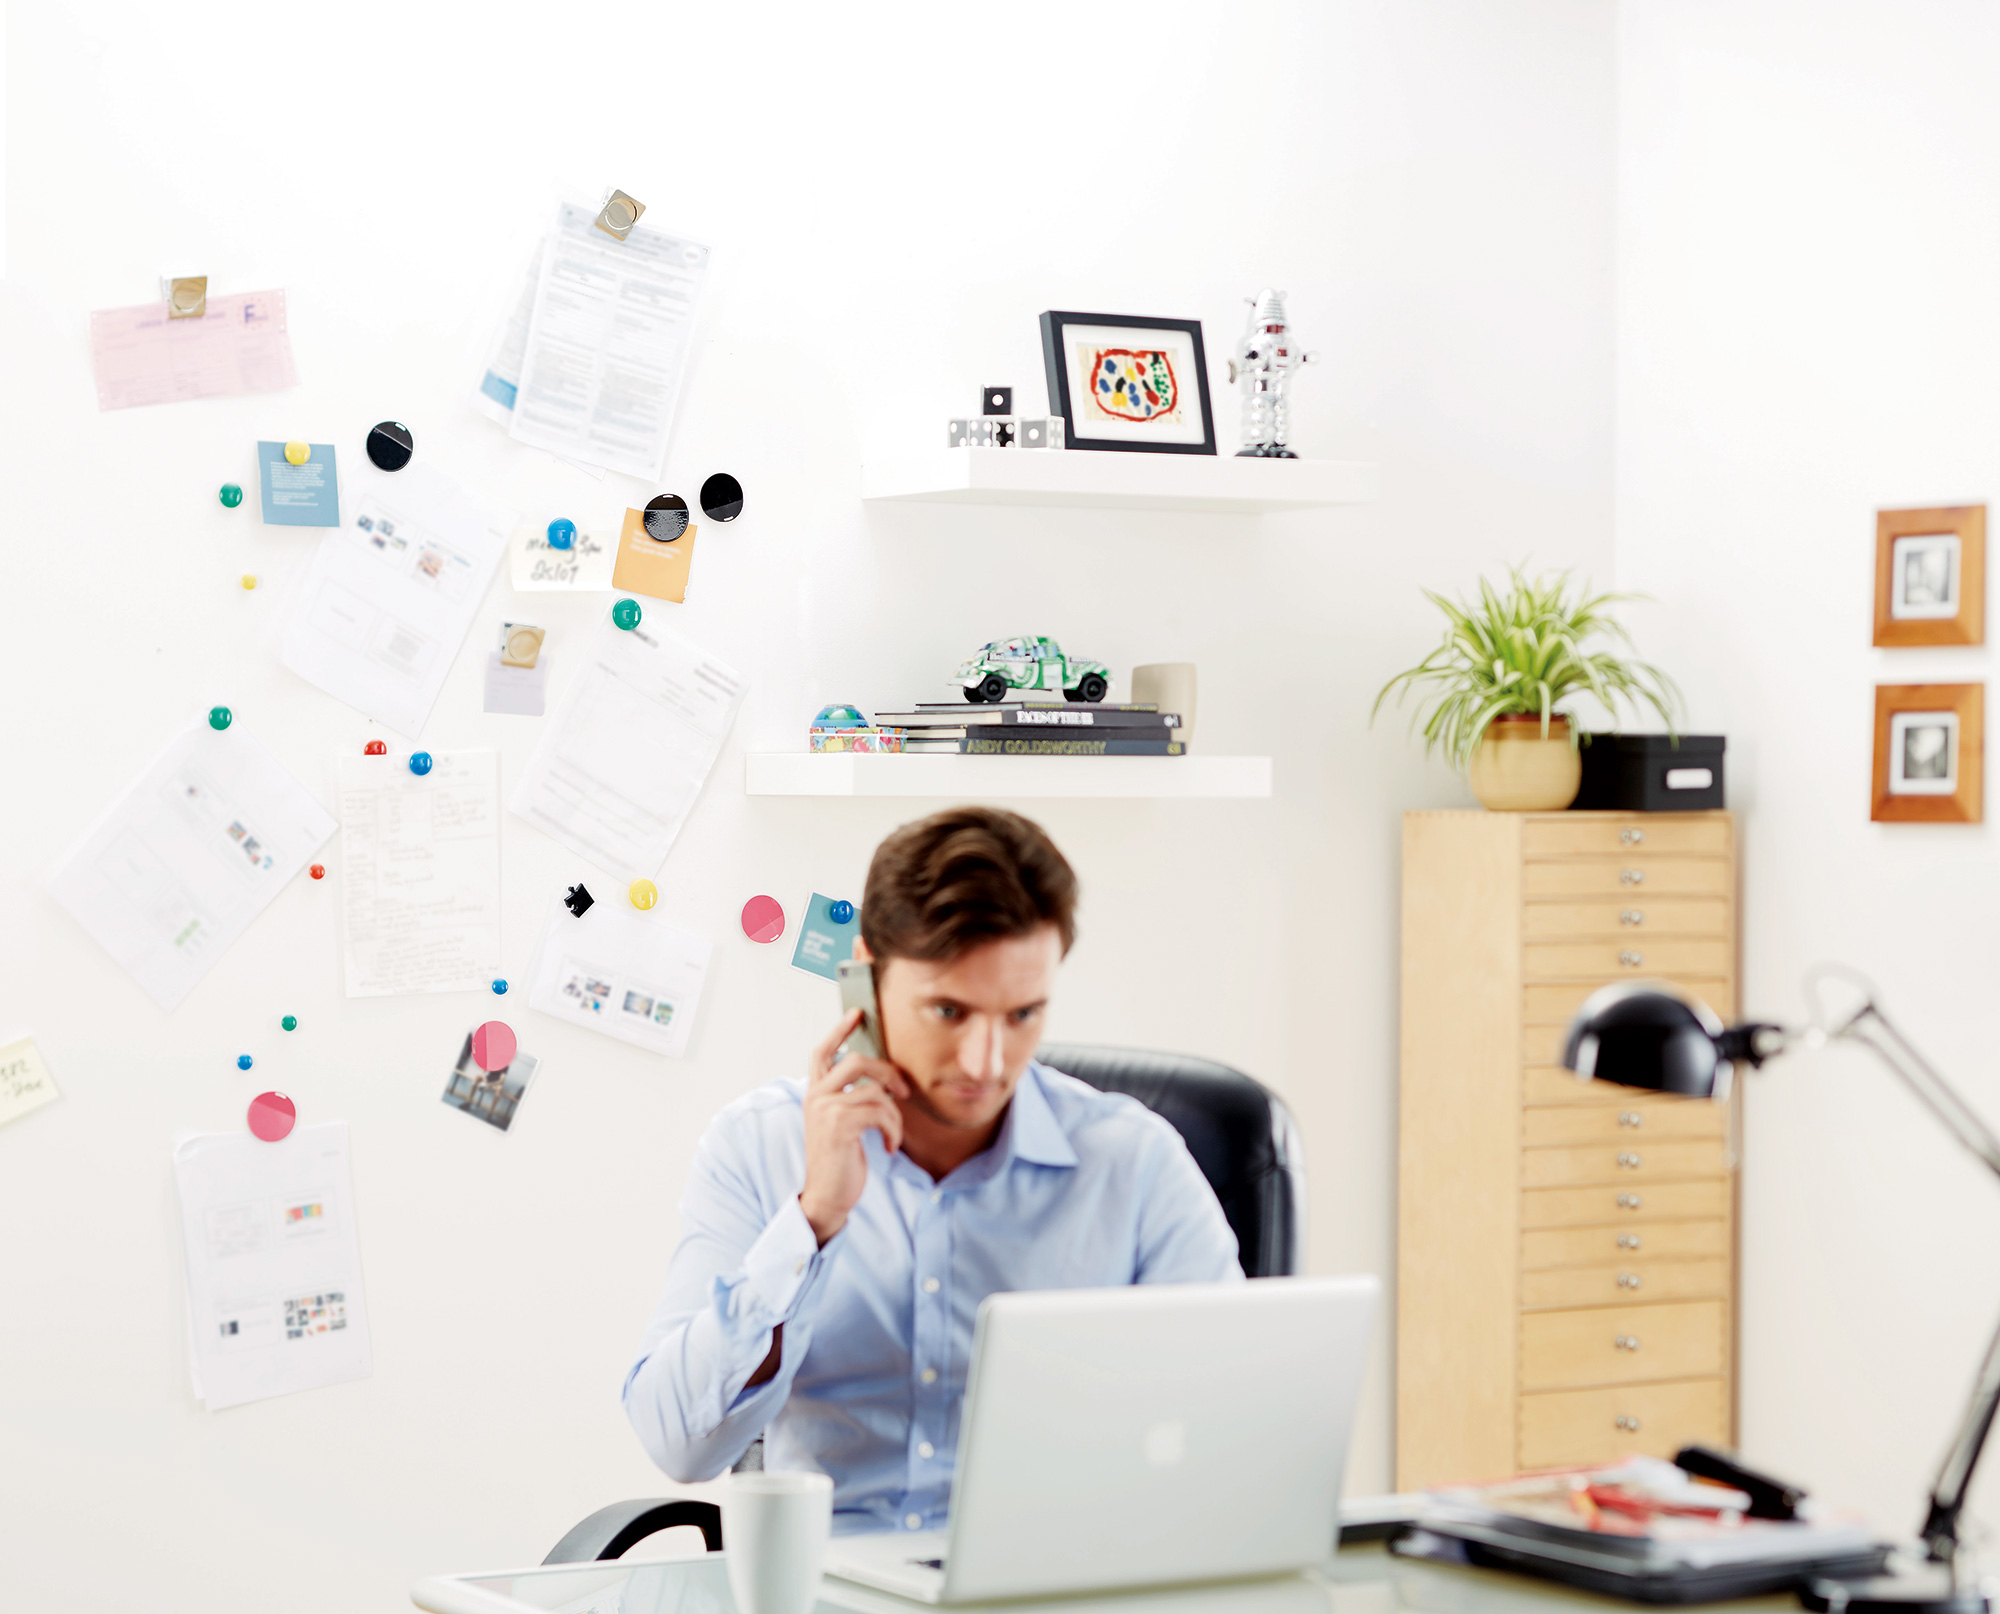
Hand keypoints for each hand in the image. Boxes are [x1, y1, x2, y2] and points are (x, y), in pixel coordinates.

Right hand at [799, 1009, 909, 1244]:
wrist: (828, 1195)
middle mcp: (816, 1097)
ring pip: (875, 1091)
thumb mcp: (842, 1123)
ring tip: (892, 1135)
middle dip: (887, 1073)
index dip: (840, 1030)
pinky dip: (892, 1130)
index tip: (858, 1012)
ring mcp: (826, 1110)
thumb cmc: (840, 1159)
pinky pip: (880, 1112)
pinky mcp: (839, 1125)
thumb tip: (882, 1080)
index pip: (822, 1052)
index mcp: (814, 1093)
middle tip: (904, 1092)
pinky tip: (889, 1146)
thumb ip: (850, 1098)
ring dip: (894, 1115)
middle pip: (856, 1061)